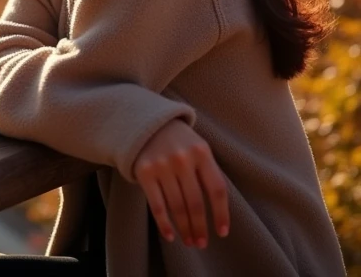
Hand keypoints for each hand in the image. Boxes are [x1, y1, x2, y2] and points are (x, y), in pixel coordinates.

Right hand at [132, 118, 229, 249]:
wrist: (149, 123)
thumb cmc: (181, 143)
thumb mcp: (199, 149)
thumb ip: (208, 173)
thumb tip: (219, 213)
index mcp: (201, 152)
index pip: (217, 189)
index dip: (221, 214)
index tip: (222, 233)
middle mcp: (182, 158)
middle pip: (196, 202)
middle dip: (200, 227)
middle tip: (201, 243)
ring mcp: (162, 164)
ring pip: (177, 206)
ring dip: (184, 229)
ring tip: (189, 241)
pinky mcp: (144, 171)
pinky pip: (157, 205)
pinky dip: (164, 224)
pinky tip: (170, 236)